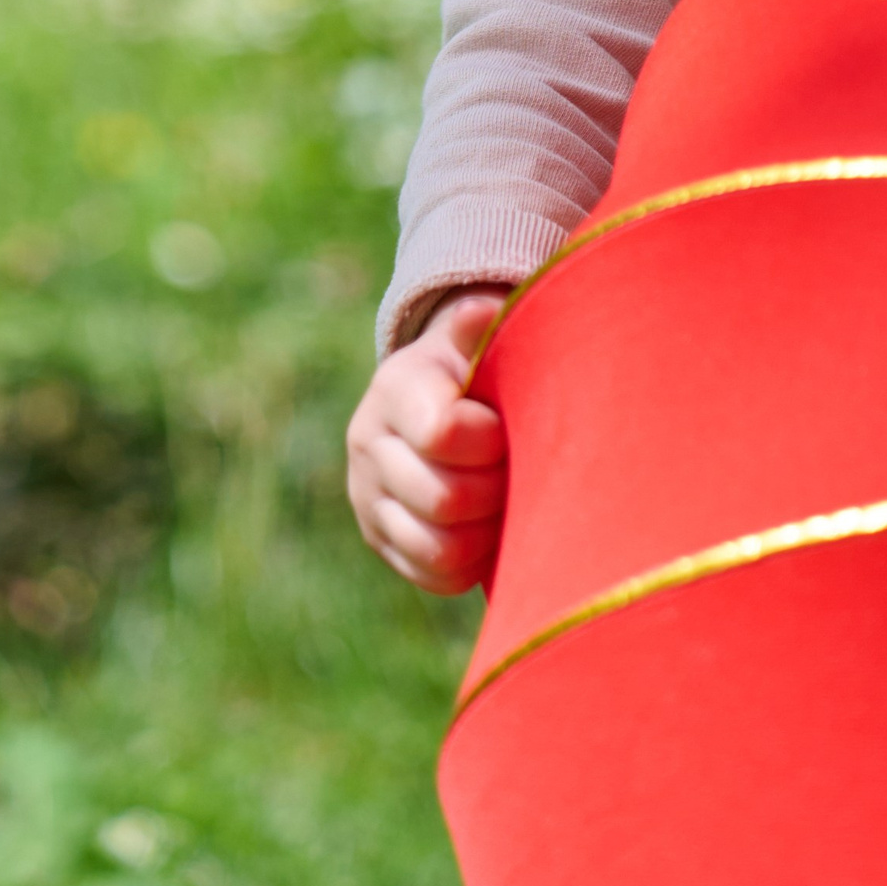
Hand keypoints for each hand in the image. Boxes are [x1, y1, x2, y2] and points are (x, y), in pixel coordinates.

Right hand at [346, 289, 509, 592]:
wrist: (444, 398)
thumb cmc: (479, 366)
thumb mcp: (480, 337)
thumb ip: (483, 326)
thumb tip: (482, 311)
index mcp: (396, 389)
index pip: (443, 433)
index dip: (490, 440)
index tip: (508, 430)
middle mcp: (369, 444)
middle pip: (443, 498)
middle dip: (495, 489)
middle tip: (518, 471)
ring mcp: (369, 497)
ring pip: (439, 546)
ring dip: (486, 531)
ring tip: (507, 501)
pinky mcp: (381, 539)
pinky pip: (435, 574)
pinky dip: (472, 561)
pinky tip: (488, 528)